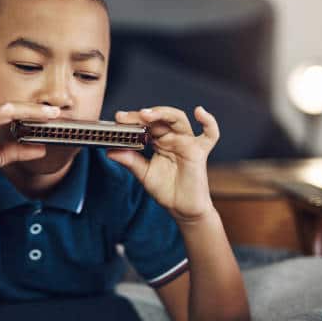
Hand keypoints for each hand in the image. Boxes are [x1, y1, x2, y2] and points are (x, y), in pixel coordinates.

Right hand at [0, 102, 59, 197]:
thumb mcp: (0, 157)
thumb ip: (19, 151)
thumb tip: (41, 149)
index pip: (15, 111)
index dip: (35, 111)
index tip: (54, 114)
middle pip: (14, 107)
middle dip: (37, 109)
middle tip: (57, 111)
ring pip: (7, 109)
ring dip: (29, 111)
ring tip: (48, 114)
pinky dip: (6, 114)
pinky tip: (20, 114)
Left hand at [107, 106, 218, 223]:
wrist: (182, 209)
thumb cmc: (166, 190)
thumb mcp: (143, 174)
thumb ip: (130, 161)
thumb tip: (111, 151)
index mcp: (159, 140)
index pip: (146, 124)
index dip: (133, 119)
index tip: (118, 118)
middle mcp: (173, 138)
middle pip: (160, 118)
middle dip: (143, 115)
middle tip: (127, 117)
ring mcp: (187, 142)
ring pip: (178, 119)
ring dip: (162, 113)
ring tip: (146, 115)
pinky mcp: (199, 152)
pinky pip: (210, 135)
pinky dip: (208, 122)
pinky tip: (199, 111)